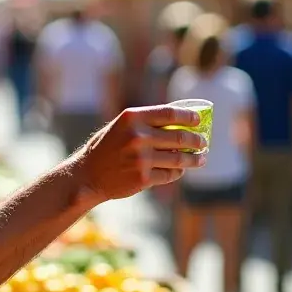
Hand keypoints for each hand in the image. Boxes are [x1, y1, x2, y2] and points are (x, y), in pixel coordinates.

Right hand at [75, 105, 205, 201]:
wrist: (87, 175)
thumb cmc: (107, 147)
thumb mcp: (122, 126)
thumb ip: (146, 122)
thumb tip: (181, 121)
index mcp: (132, 118)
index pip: (170, 113)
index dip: (188, 117)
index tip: (198, 120)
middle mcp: (137, 136)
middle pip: (179, 137)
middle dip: (197, 141)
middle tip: (203, 143)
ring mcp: (141, 158)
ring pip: (178, 159)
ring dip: (193, 159)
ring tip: (201, 159)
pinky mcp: (143, 178)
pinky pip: (170, 174)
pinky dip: (177, 173)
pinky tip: (180, 170)